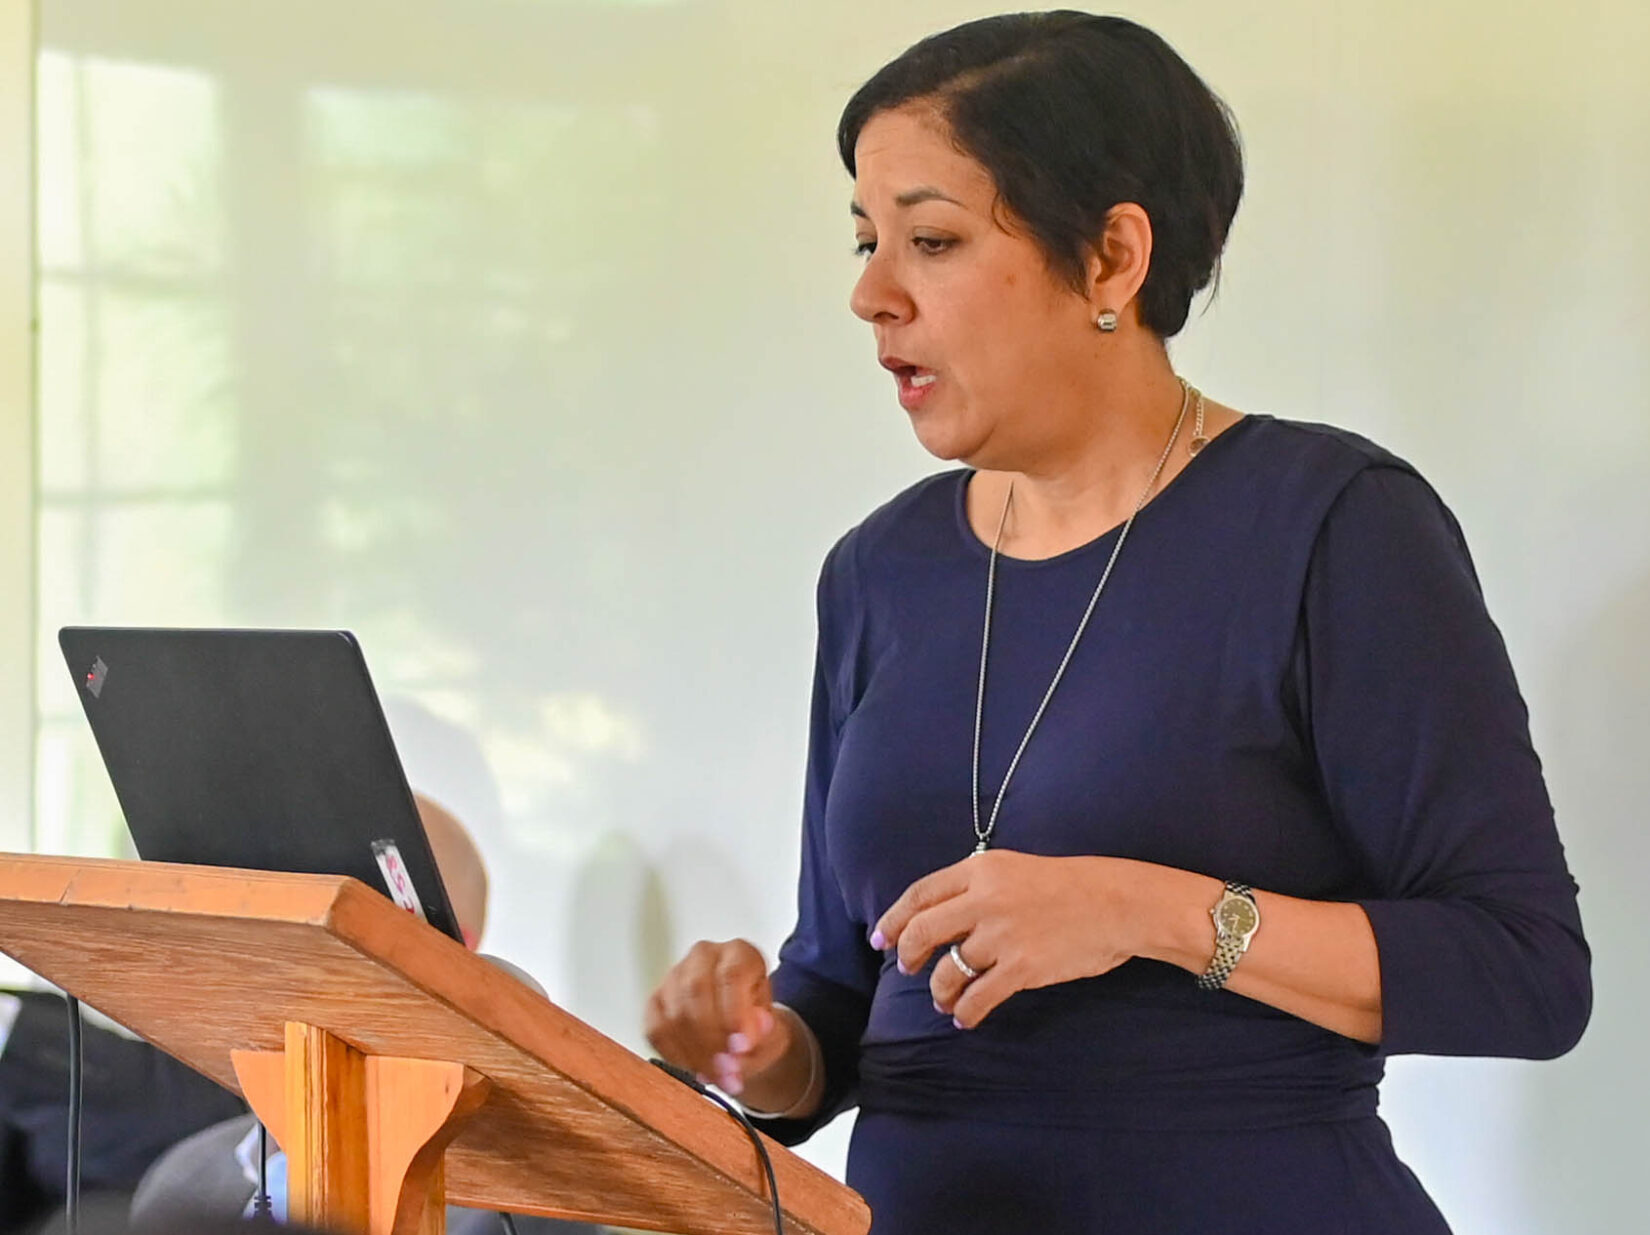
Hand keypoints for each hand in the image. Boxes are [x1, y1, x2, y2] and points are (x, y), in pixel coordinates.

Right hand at [643, 939, 789, 1096]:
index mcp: (740, 953)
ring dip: (696, 1054)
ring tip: (717, 1077)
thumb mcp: (772, 1028)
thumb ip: (765, 1032)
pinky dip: (675, 1056)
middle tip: (728, 1071)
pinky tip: (694, 1070)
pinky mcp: (655, 1000)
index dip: (735, 1013)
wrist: (741, 1031)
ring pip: (675, 1013)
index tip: (742, 1047)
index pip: (731, 975)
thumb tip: (754, 1029)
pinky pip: (656, 1030)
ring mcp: (675, 976)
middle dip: (712, 1039)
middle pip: (696, 991)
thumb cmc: (757, 1023)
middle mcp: (704, 956)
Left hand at [871, 851, 1150, 1028]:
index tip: (880, 937)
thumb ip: (977, 886)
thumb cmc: (1070, 886)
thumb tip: (941, 913)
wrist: (1118, 903)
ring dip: (939, 990)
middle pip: (923, 930)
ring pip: (948, 970)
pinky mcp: (1023, 967)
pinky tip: (965, 1018)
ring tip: (943, 1000)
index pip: (920, 894)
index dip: (894, 919)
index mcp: (981, 870)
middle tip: (907, 968)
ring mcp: (1003, 934)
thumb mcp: (1015, 869)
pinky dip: (966, 1012)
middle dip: (907, 955)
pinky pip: (979, 997)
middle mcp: (985, 899)